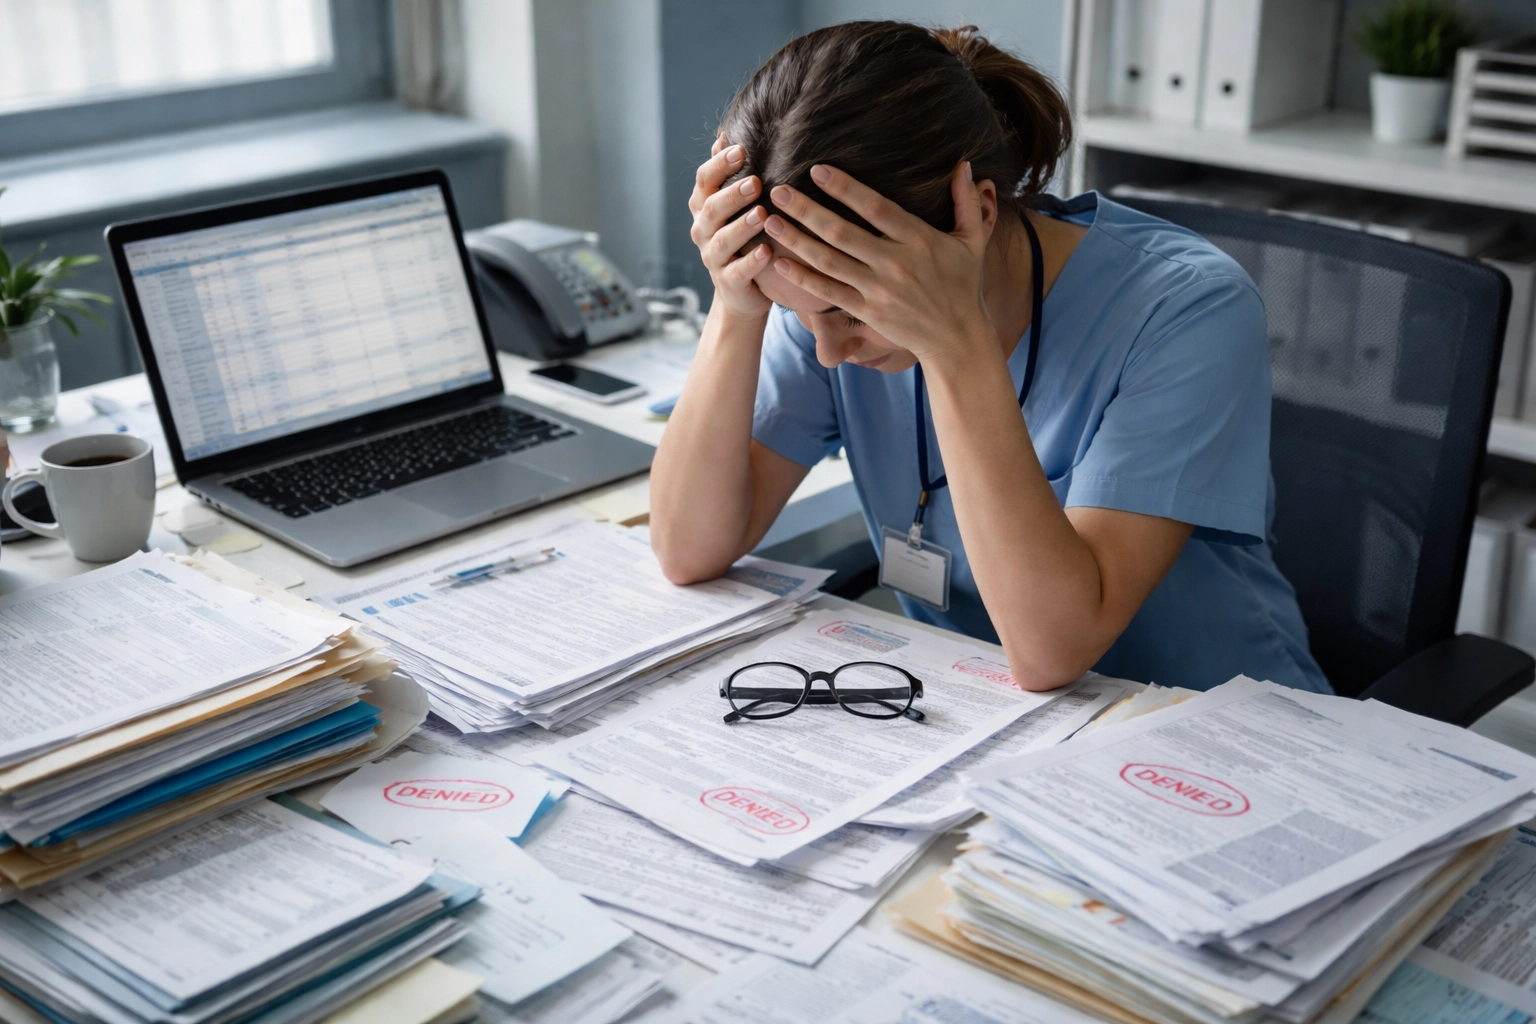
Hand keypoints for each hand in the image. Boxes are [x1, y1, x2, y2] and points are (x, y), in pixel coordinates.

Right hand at [688, 138, 773, 321]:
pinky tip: (767, 252)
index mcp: (704, 207)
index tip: (741, 149)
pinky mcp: (729, 283)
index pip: (705, 181)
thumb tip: (725, 134)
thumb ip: (728, 175)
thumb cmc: (742, 239)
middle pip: (711, 208)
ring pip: (722, 240)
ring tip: (762, 214)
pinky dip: (751, 262)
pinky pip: (738, 272)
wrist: (742, 293)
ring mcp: (714, 258)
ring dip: (741, 226)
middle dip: (732, 194)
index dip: (719, 165)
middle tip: (755, 182)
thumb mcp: (734, 206)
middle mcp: (703, 230)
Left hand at [764, 162, 995, 364]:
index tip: (817, 169)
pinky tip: (780, 261)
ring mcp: (878, 290)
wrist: (957, 338)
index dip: (845, 188)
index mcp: (919, 239)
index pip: (876, 207)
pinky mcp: (867, 311)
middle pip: (842, 233)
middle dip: (807, 210)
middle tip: (779, 190)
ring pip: (828, 261)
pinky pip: (828, 292)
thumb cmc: (963, 285)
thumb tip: (964, 164)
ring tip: (769, 220)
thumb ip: (967, 202)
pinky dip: (802, 278)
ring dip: (796, 240)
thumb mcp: (973, 241)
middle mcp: (895, 264)